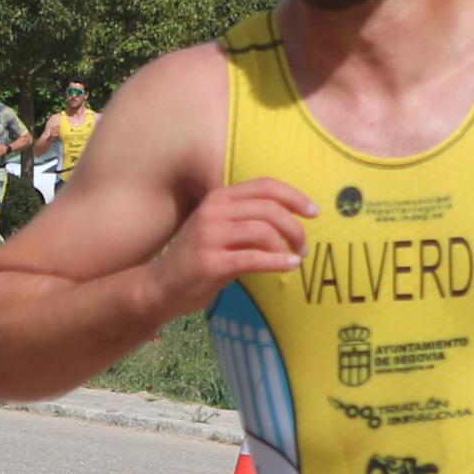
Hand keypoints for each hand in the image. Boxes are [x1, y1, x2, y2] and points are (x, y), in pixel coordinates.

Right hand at [138, 177, 313, 316]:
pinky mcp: (210, 263)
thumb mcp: (219, 230)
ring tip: (296, 258)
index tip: (314, 212)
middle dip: (295, 227)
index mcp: (218, 199)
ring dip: (288, 246)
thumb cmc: (196, 259)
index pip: (264, 186)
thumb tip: (291, 221)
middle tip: (304, 245)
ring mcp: (209, 237)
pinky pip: (254, 258)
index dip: (294, 196)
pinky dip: (277, 262)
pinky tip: (290, 266)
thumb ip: (247, 220)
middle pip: (269, 209)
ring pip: (264, 231)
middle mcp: (213, 212)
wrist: (159, 287)